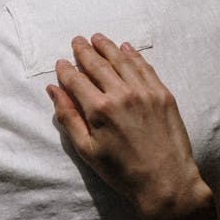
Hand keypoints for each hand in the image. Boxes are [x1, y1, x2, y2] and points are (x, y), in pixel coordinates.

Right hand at [46, 33, 209, 219]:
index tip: (60, 62)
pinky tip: (126, 49)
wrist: (166, 182)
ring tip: (97, 38)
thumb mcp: (87, 150)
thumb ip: (68, 117)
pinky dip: (134, 56)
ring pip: (122, 61)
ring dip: (108, 47)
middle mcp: (121, 94)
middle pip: (98, 65)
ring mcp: (145, 92)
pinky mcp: (163, 94)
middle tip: (77, 40)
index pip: (76, 80)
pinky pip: (145, 67)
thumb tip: (54, 90)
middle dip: (85, 51)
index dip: (66, 70)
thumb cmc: (122, 172)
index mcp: (99, 109)